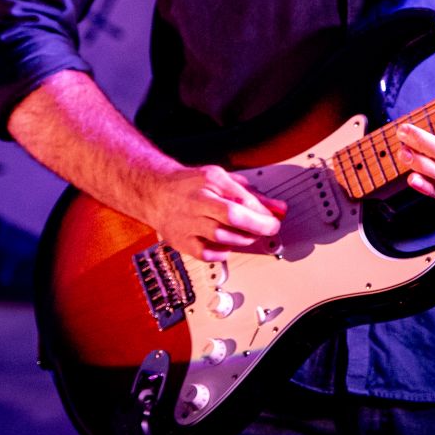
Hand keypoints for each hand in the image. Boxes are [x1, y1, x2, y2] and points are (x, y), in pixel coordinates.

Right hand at [142, 163, 285, 262]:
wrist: (156, 192)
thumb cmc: (193, 185)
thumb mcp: (224, 180)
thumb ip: (252, 194)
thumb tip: (279, 208)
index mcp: (210, 180)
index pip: (242, 198)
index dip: (263, 212)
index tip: (274, 218)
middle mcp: (197, 200)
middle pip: (232, 217)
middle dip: (257, 226)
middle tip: (268, 229)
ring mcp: (187, 222)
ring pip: (221, 236)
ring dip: (242, 239)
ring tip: (248, 235)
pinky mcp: (181, 241)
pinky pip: (207, 254)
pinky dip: (223, 252)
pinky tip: (227, 244)